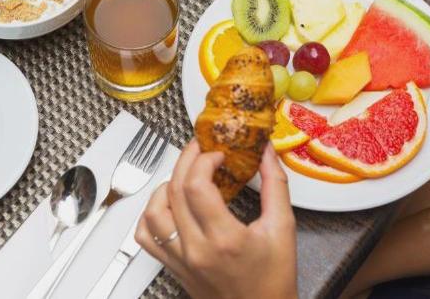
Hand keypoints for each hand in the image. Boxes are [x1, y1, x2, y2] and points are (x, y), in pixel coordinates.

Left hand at [135, 141, 296, 298]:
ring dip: (166, 185)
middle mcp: (196, 250)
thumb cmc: (274, 280)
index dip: (203, 159)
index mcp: (225, 239)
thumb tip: (265, 151)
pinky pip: (146, 236)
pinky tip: (170, 205)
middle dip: (186, 160)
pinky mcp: (173, 266)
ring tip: (186, 176)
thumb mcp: (283, 229)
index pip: (196, 186)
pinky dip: (152, 214)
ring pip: (153, 211)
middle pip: (174, 190)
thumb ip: (275, 184)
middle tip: (200, 149)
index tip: (218, 153)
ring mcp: (180, 260)